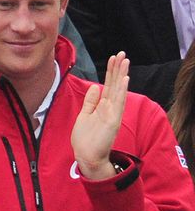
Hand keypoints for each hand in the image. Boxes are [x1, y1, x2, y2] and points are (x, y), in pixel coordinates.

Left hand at [71, 52, 128, 179]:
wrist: (87, 157)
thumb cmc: (86, 139)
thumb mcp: (85, 116)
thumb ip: (90, 102)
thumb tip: (95, 87)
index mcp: (103, 106)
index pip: (108, 85)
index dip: (111, 71)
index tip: (113, 58)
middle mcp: (110, 108)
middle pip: (114, 84)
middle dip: (117, 69)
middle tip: (122, 53)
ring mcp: (112, 114)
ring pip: (118, 91)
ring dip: (121, 76)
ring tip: (125, 61)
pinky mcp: (113, 121)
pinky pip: (118, 103)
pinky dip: (121, 91)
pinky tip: (124, 80)